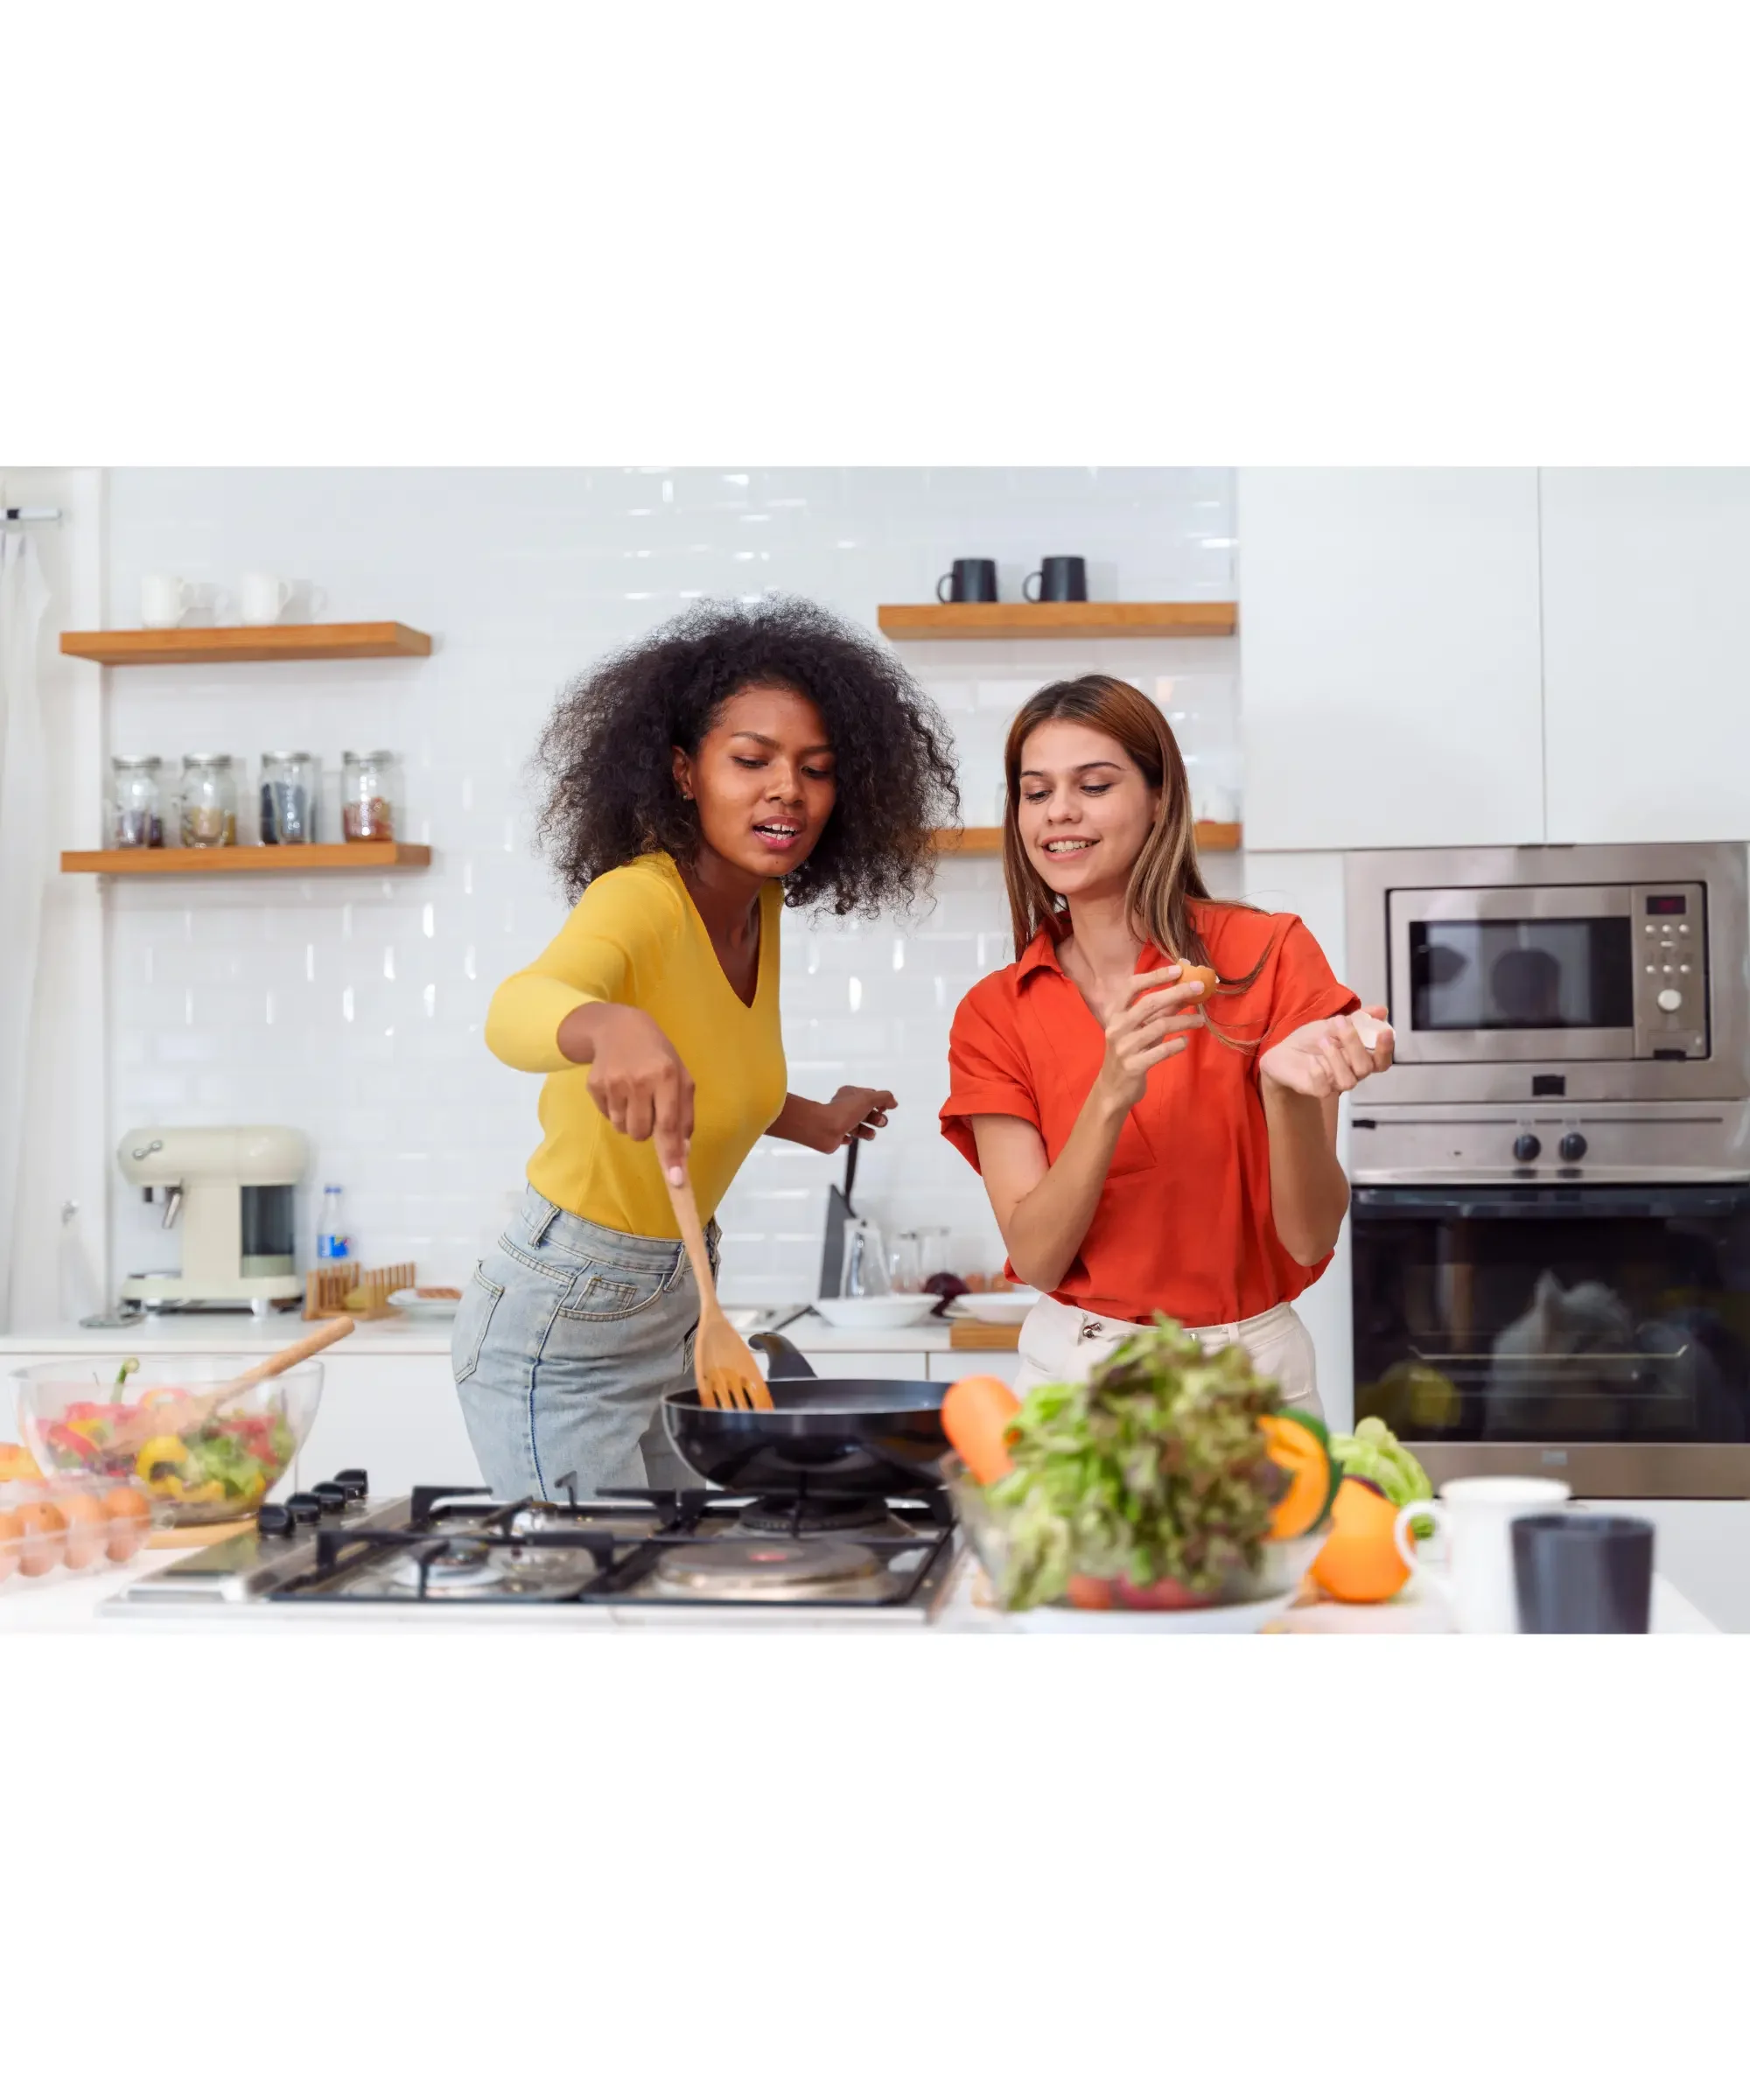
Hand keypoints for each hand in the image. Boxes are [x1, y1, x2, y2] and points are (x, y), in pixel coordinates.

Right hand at [562, 1003, 695, 1182]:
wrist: (618, 1027)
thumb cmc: (658, 1056)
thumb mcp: (681, 1077)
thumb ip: (685, 1114)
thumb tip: (683, 1152)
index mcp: (666, 1076)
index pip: (669, 1125)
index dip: (672, 1155)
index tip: (676, 1180)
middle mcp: (638, 1080)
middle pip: (641, 1133)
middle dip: (647, 1128)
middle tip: (649, 1105)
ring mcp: (613, 1083)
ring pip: (623, 1128)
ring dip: (631, 1119)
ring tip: (634, 1093)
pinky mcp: (594, 1085)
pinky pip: (608, 1117)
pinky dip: (615, 1109)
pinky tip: (619, 1087)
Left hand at [812, 1086, 896, 1151]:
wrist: (822, 1128)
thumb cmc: (843, 1112)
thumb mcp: (868, 1099)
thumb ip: (884, 1097)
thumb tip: (893, 1102)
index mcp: (850, 1094)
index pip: (870, 1095)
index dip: (880, 1102)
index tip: (885, 1108)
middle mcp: (844, 1106)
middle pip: (867, 1112)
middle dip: (877, 1118)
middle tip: (880, 1122)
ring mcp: (840, 1121)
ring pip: (859, 1127)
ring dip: (868, 1131)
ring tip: (870, 1134)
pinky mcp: (836, 1136)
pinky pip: (846, 1138)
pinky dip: (851, 1139)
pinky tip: (850, 1138)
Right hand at [1094, 964, 1207, 1112]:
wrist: (1113, 1088)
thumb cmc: (1130, 1052)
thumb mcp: (1142, 1029)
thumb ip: (1160, 1010)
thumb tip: (1185, 989)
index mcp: (1115, 1013)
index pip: (1132, 986)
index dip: (1155, 976)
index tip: (1178, 969)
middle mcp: (1117, 1027)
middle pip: (1150, 1003)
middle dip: (1177, 992)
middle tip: (1199, 988)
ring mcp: (1124, 1047)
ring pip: (1160, 1026)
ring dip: (1184, 1021)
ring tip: (1200, 1020)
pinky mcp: (1134, 1066)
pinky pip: (1161, 1051)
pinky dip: (1177, 1045)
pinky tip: (1185, 1042)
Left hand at [1258, 1005, 1393, 1101]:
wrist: (1283, 1050)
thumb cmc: (1312, 1039)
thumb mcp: (1333, 1024)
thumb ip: (1357, 1019)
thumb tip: (1381, 1010)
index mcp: (1359, 1058)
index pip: (1382, 1061)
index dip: (1386, 1049)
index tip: (1384, 1031)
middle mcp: (1351, 1073)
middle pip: (1365, 1068)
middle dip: (1355, 1044)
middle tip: (1340, 1024)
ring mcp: (1334, 1083)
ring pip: (1348, 1082)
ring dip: (1336, 1058)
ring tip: (1323, 1040)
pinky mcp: (1316, 1090)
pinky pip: (1324, 1089)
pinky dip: (1319, 1074)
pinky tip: (1312, 1061)